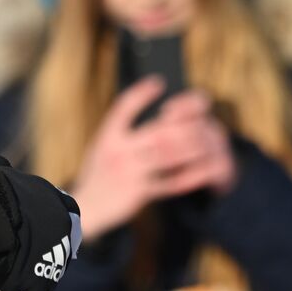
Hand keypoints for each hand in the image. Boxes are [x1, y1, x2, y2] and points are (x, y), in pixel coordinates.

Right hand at [73, 79, 234, 239]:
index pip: (123, 108)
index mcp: (107, 137)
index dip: (141, 94)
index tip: (159, 83)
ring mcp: (129, 173)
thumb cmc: (97, 175)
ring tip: (207, 141)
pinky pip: (169, 184)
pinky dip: (188, 178)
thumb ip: (120, 131)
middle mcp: (118, 152)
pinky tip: (200, 171)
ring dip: (192, 148)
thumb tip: (142, 105)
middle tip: (202, 116)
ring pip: (168, 156)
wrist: (84, 208)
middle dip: (185, 124)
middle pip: (158, 132)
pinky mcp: (138, 193)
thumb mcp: (101, 147)